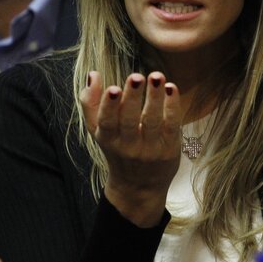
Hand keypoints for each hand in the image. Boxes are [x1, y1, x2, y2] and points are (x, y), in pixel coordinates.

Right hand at [81, 71, 181, 226]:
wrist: (139, 187)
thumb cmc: (116, 149)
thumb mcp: (97, 130)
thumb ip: (91, 102)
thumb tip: (93, 74)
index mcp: (107, 140)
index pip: (107, 122)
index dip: (109, 106)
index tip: (113, 88)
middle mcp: (128, 146)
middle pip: (130, 121)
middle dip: (133, 98)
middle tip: (136, 77)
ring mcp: (150, 149)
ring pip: (153, 121)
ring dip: (155, 98)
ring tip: (156, 76)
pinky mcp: (169, 148)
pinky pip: (172, 125)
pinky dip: (172, 106)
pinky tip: (171, 88)